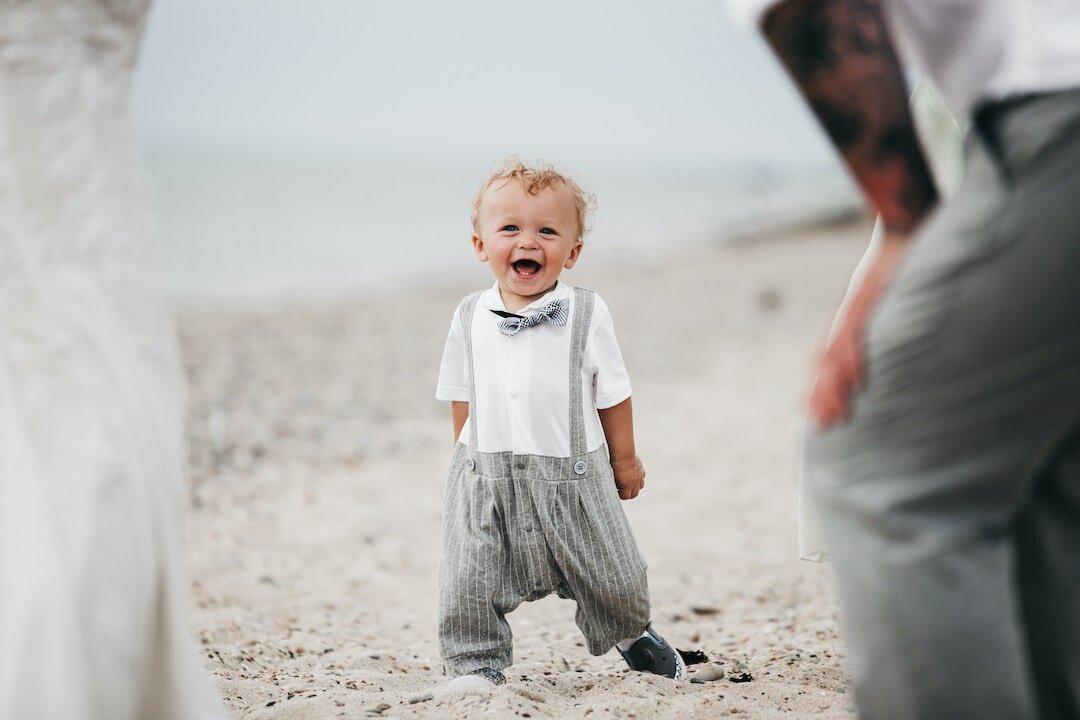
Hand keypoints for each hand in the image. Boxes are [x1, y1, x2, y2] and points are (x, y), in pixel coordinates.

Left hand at [611, 456, 644, 499]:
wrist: (623, 452)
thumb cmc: (615, 464)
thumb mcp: (613, 476)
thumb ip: (616, 484)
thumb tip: (615, 488)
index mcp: (627, 486)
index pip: (626, 497)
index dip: (621, 496)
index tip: (617, 492)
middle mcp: (635, 482)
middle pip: (635, 494)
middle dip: (629, 494)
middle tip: (622, 491)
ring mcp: (639, 476)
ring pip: (640, 486)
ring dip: (635, 487)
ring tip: (628, 484)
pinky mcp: (641, 470)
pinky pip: (642, 478)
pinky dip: (639, 479)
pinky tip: (632, 476)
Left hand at [810, 230, 908, 427]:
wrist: (898, 232)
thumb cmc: (896, 266)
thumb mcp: (880, 300)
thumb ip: (875, 325)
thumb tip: (884, 351)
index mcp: (846, 319)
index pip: (824, 357)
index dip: (817, 385)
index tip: (811, 411)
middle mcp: (844, 317)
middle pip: (825, 361)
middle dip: (822, 394)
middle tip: (822, 423)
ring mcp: (852, 310)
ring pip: (836, 353)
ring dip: (834, 385)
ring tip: (835, 412)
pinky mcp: (864, 300)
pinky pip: (856, 333)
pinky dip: (855, 357)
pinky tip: (855, 380)